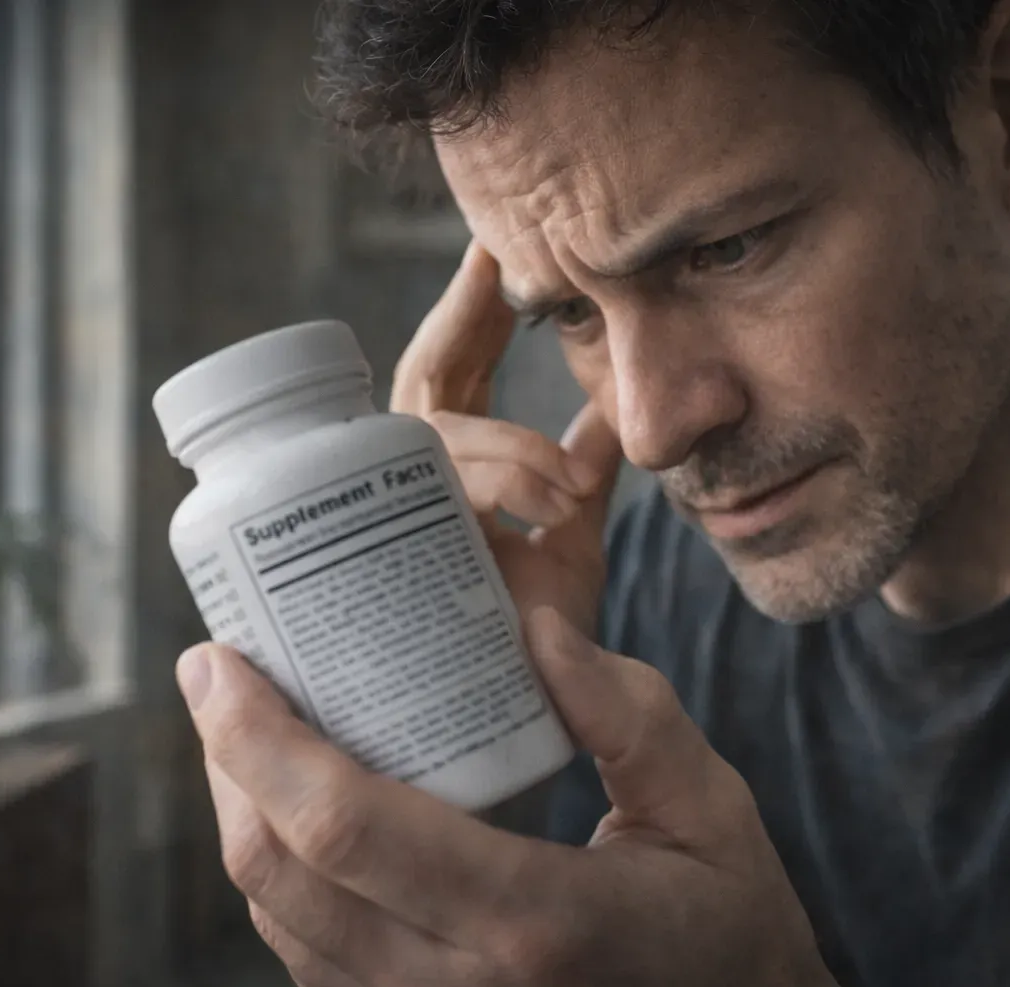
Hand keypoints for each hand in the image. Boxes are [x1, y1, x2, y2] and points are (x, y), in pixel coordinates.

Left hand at [179, 608, 868, 986]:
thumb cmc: (729, 928)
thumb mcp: (709, 808)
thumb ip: (628, 714)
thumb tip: (533, 628)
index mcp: (530, 921)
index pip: (346, 824)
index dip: (258, 736)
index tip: (218, 657)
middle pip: (284, 872)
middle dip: (226, 761)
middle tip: (219, 671)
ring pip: (281, 920)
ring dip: (243, 814)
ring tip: (246, 727)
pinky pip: (310, 957)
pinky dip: (282, 874)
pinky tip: (293, 808)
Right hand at [390, 242, 621, 635]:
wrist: (540, 716)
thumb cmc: (547, 632)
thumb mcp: (574, 535)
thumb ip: (584, 469)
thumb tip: (611, 406)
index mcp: (458, 468)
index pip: (456, 370)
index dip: (470, 310)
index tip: (493, 246)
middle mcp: (416, 484)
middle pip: (423, 383)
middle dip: (459, 322)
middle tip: (496, 263)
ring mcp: (400, 521)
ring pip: (432, 441)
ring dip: (508, 448)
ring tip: (570, 483)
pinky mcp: (398, 567)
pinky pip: (439, 503)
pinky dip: (498, 490)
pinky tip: (551, 501)